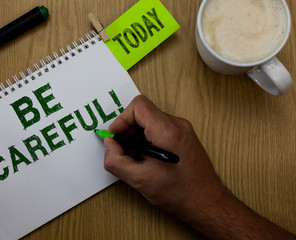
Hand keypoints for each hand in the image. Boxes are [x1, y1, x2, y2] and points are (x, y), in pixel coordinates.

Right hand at [103, 95, 295, 239]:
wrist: (206, 202)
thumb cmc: (179, 193)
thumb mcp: (139, 179)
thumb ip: (116, 160)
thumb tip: (109, 144)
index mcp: (167, 131)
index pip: (138, 106)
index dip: (122, 119)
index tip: (116, 136)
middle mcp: (178, 125)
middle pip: (143, 112)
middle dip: (128, 130)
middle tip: (123, 150)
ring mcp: (183, 129)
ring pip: (150, 121)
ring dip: (137, 136)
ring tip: (136, 158)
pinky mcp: (184, 135)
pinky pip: (159, 128)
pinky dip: (148, 140)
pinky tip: (147, 159)